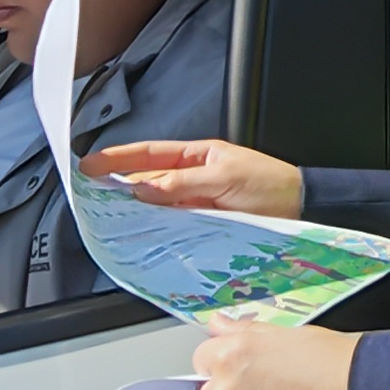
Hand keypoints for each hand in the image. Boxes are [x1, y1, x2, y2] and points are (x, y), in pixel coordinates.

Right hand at [83, 140, 303, 218]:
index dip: (117, 159)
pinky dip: (154, 229)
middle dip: (116, 187)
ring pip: (155, 206)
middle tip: (89, 196)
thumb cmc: (269, 184)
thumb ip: (183, 184)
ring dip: (133, 211)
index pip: (149, 155)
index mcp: (196, 156)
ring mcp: (195, 202)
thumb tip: (144, 190)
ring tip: (106, 218)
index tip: (90, 165)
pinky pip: (171, 225)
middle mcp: (192, 179)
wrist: (300, 207)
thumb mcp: (225, 178)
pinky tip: (140, 234)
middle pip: (146, 182)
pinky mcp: (202, 224)